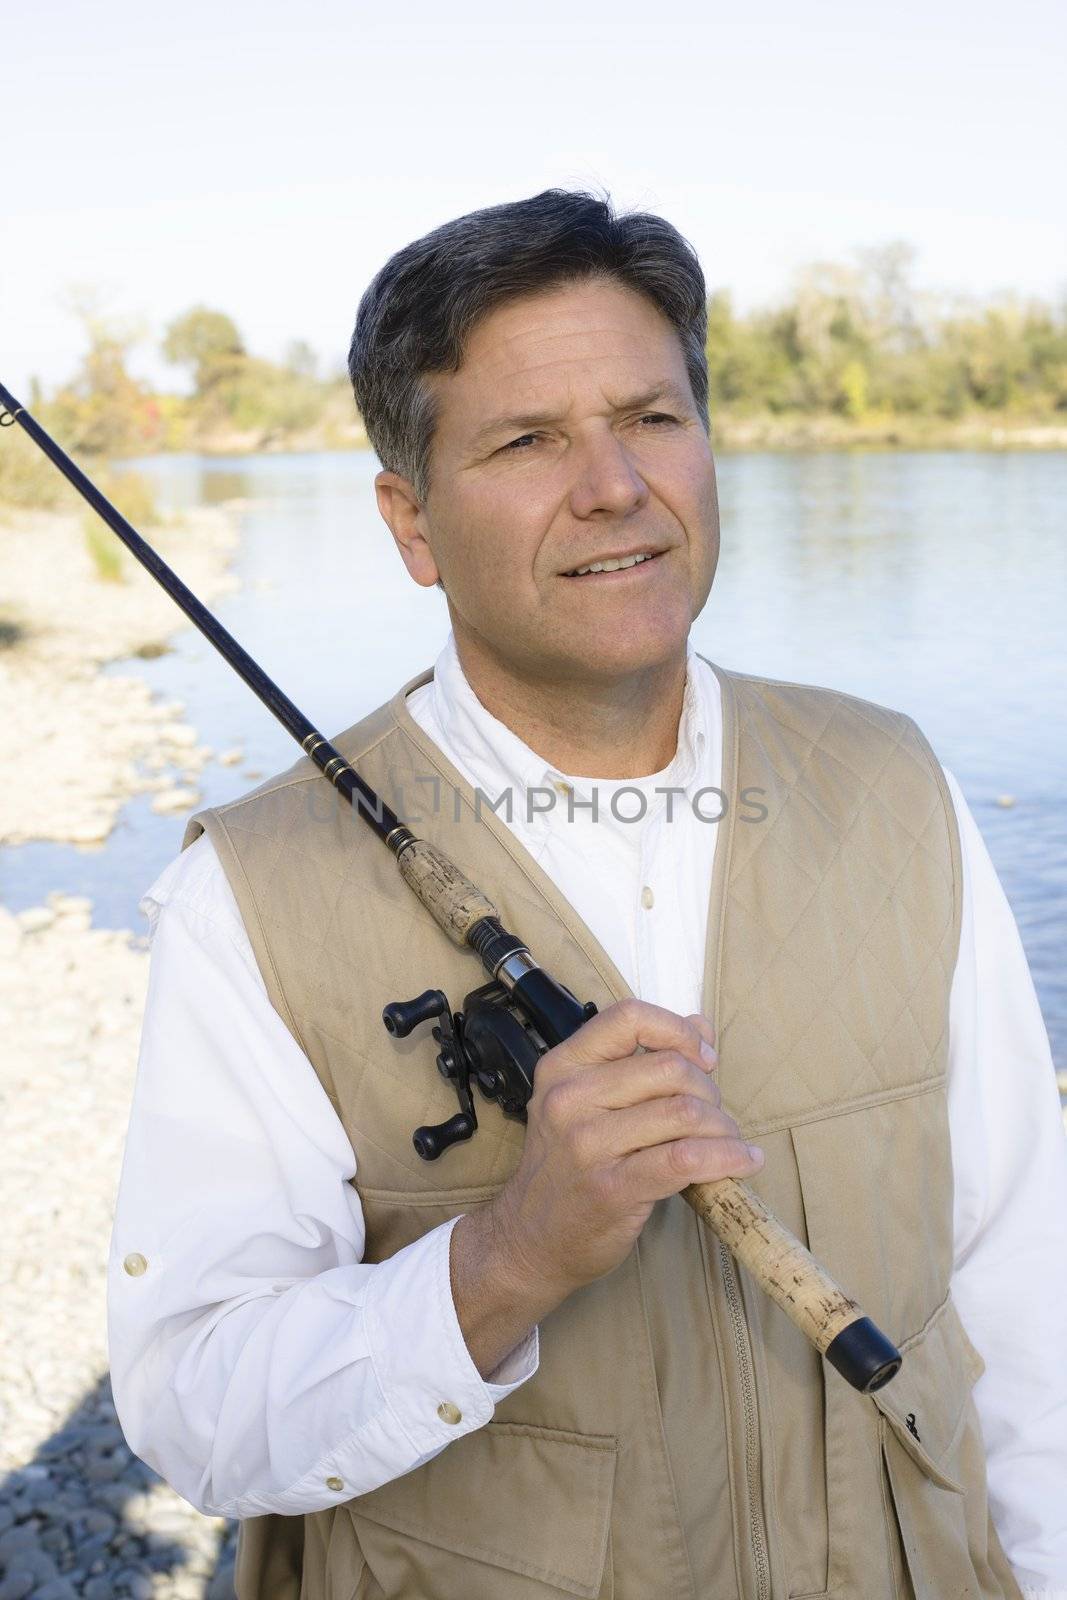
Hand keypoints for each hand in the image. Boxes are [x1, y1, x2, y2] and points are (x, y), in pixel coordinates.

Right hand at [487, 998, 763, 1302]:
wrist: (530, 1238)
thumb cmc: (566, 1166)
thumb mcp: (587, 1102)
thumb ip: (641, 1059)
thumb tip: (700, 1025)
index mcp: (564, 1066)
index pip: (629, 1017)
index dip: (678, 1031)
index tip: (703, 1057)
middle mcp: (570, 1098)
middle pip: (670, 1069)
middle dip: (710, 1092)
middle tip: (714, 1117)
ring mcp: (587, 1144)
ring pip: (685, 1112)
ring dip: (722, 1127)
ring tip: (728, 1143)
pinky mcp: (612, 1188)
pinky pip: (686, 1159)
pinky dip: (728, 1158)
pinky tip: (742, 1162)